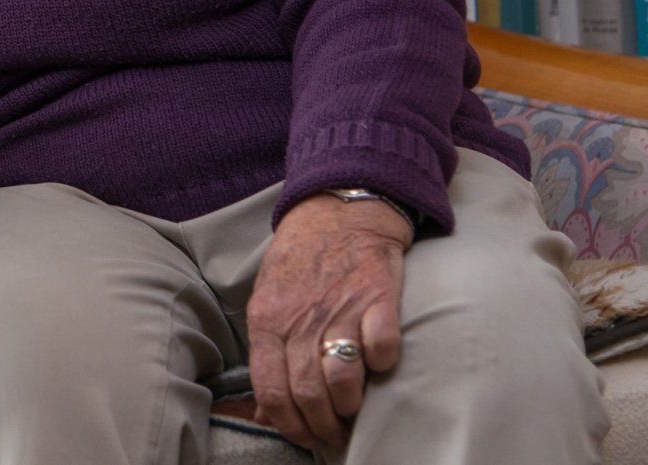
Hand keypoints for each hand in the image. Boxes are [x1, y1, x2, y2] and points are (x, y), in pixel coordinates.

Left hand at [245, 193, 411, 452]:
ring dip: (350, 404)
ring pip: (341, 378)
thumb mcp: (267, 300)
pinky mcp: (377, 298)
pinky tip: (378, 363)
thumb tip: (265, 408)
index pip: (270, 389)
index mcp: (268, 319)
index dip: (287, 423)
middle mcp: (301, 317)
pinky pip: (382, 348)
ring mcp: (340, 308)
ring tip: (353, 406)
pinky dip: (382, 363)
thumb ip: (267, 350)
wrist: (338, 212)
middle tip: (332, 430)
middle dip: (322, 424)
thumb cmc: (299, 262)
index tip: (303, 435)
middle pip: (307, 392)